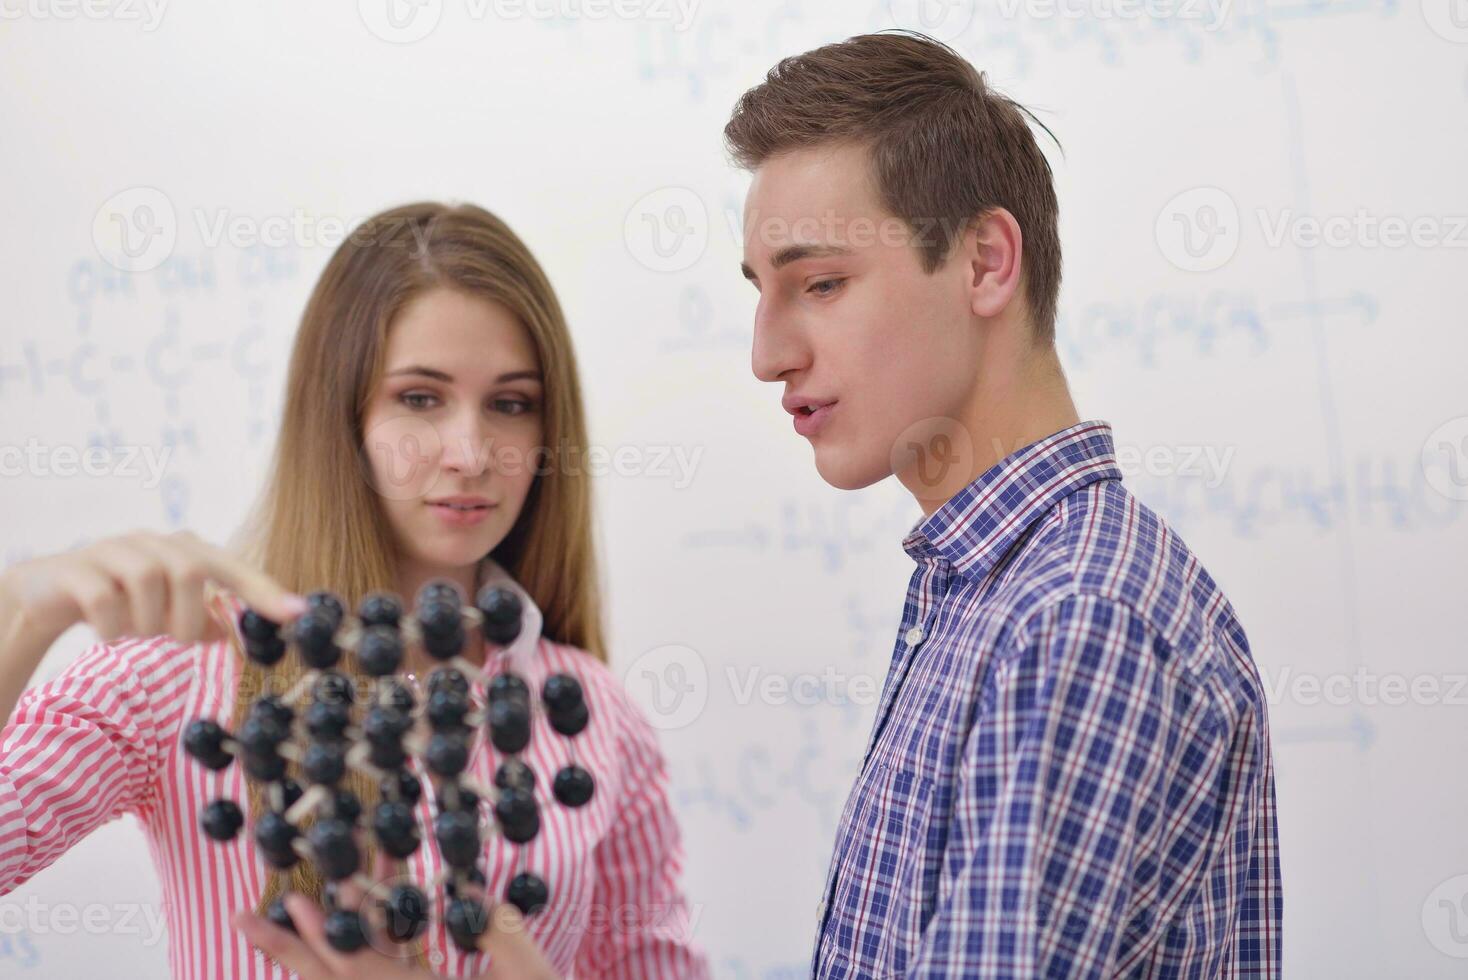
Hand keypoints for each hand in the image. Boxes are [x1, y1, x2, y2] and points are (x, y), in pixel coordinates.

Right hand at [3, 529, 306, 647]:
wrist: (48, 592)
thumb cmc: (122, 600)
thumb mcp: (166, 612)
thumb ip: (199, 618)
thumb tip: (225, 634)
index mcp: (184, 550)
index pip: (233, 567)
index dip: (264, 590)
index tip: (297, 615)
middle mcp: (154, 542)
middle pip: (190, 572)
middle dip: (185, 618)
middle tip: (171, 638)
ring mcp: (114, 549)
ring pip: (149, 582)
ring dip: (146, 624)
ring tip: (134, 632)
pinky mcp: (78, 567)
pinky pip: (105, 601)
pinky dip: (111, 627)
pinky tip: (108, 633)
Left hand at [233, 891, 560, 979]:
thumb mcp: (533, 976)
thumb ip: (504, 935)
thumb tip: (469, 892)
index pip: (363, 969)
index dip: (329, 935)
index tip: (298, 899)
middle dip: (290, 950)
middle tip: (244, 918)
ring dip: (316, 954)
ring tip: (279, 920)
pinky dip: (356, 962)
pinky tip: (343, 942)